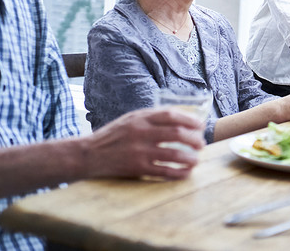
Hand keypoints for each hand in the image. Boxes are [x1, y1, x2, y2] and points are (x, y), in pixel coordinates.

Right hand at [84, 108, 204, 179]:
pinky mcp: (136, 168)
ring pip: (173, 153)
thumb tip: (180, 118)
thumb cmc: (113, 136)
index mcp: (140, 117)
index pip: (171, 115)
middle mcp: (141, 132)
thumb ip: (152, 118)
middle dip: (194, 139)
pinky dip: (178, 173)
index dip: (190, 120)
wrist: (88, 154)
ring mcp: (139, 151)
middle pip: (176, 133)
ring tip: (196, 160)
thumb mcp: (130, 119)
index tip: (201, 126)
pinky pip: (163, 171)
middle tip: (201, 145)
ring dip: (190, 158)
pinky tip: (186, 173)